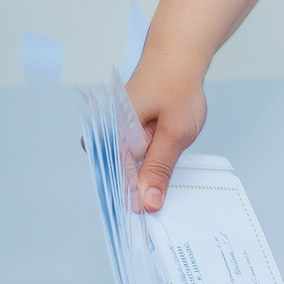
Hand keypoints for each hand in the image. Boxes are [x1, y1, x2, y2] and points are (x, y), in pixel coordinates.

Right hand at [124, 44, 208, 213]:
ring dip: (144, 182)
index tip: (143, 225)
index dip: (129, 203)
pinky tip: (159, 180)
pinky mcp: (126, 135)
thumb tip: (146, 203)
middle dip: (137, 194)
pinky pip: (134, 159)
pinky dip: (148, 168)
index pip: (114, 180)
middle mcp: (104, 137)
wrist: (178, 57)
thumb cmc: (177, 88)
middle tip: (156, 214)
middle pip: (118, 177)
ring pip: (128, 170)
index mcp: (108, 136)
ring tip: (158, 200)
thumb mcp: (175, 133)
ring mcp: (115, 136)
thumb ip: (159, 168)